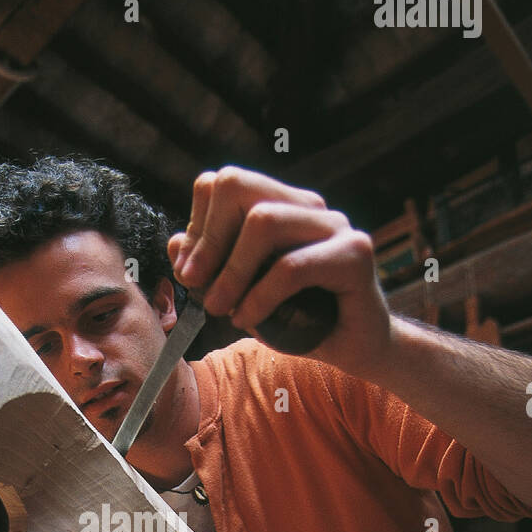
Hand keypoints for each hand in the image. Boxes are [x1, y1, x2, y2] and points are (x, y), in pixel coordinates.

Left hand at [167, 166, 390, 374]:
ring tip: (221, 309)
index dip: (197, 226)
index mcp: (279, 205)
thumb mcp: (241, 295)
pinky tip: (248, 320)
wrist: (354, 348)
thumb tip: (175, 244)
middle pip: (238, 185)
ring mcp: (335, 225)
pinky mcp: (355, 254)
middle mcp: (307, 206)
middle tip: (196, 285)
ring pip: (263, 221)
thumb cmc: (299, 321)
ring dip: (231, 271)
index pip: (223, 182)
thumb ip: (210, 269)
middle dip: (208, 240)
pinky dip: (259, 297)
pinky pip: (291, 267)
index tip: (190, 272)